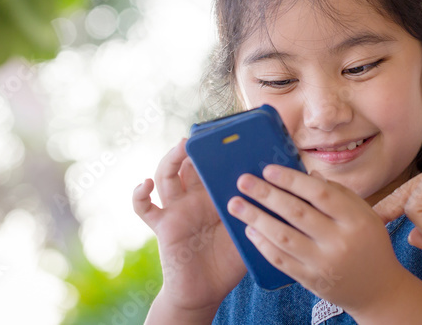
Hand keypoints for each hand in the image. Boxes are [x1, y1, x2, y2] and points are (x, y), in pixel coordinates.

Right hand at [132, 138, 246, 316]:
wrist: (205, 291)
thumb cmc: (230, 260)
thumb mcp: (249, 230)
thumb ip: (260, 210)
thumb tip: (282, 190)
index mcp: (216, 194)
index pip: (214, 163)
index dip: (218, 147)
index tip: (229, 130)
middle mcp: (195, 196)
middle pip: (189, 162)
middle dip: (194, 145)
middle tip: (206, 132)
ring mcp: (177, 208)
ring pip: (166, 175)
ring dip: (170, 158)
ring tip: (181, 146)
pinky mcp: (163, 225)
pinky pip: (145, 208)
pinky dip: (139, 195)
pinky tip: (144, 184)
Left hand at [226, 165, 408, 315]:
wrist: (378, 290)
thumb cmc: (369, 243)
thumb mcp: (363, 214)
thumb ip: (338, 193)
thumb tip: (307, 173)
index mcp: (356, 219)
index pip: (319, 193)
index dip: (292, 179)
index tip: (268, 169)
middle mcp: (340, 241)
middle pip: (297, 213)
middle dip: (266, 194)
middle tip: (243, 181)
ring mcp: (324, 263)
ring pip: (284, 237)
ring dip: (256, 218)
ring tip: (236, 204)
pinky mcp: (311, 281)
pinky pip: (281, 260)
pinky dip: (263, 244)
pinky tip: (250, 230)